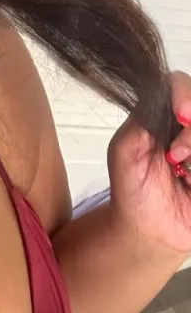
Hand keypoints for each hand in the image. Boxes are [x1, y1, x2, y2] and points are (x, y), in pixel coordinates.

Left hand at [107, 71, 190, 258]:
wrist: (147, 229)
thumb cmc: (133, 187)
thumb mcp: (127, 146)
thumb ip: (144, 116)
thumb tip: (165, 94)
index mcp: (167, 113)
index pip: (182, 84)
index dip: (185, 93)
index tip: (181, 114)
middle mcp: (190, 125)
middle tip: (175, 154)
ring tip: (181, 173)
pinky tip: (190, 183)